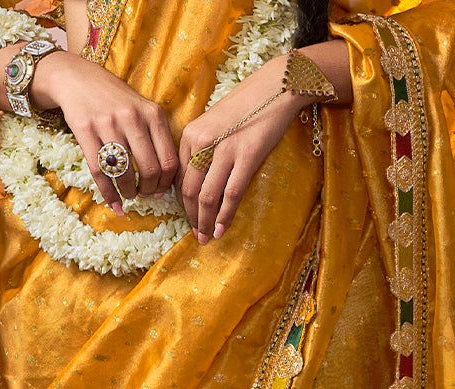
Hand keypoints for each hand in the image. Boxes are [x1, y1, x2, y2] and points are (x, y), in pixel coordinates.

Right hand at [0, 47, 177, 212]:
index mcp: (152, 114)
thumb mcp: (142, 109)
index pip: (168, 160)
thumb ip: (155, 138)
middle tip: (144, 194)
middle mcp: (132, 118)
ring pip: (125, 174)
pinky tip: (114, 204)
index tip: (160, 191)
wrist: (77, 78)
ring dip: (129, 193)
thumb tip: (163, 181)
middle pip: (150, 171)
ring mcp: (108, 124)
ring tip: (129, 195)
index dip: (166, 183)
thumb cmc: (114, 99)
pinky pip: (100, 173)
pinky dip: (109, 195)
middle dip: (149, 191)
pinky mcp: (85, 131)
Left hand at [177, 54, 305, 243]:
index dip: (181, 203)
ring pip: (207, 196)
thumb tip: (197, 182)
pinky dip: (224, 215)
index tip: (188, 217)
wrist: (275, 86)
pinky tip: (221, 229)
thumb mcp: (213, 124)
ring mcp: (224, 149)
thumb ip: (202, 150)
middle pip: (189, 191)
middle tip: (196, 235)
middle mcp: (202, 141)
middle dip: (191, 218)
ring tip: (207, 237)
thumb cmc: (245, 106)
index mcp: (190, 135)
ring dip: (205, 222)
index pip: (179, 177)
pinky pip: (231, 194)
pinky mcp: (247, 156)